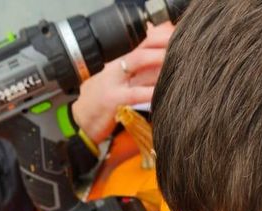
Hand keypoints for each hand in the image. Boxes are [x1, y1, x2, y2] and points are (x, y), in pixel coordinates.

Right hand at [71, 23, 172, 143]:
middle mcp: (115, 67)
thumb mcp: (118, 84)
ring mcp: (113, 81)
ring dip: (158, 61)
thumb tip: (161, 68)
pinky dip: (148, 92)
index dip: (159, 38)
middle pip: (141, 48)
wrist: (80, 121)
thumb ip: (138, 75)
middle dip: (161, 46)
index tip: (177, 39)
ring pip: (138, 64)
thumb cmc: (101, 103)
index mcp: (118, 62)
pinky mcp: (112, 99)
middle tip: (180, 48)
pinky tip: (160, 93)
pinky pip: (134, 93)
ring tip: (176, 63)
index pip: (140, 43)